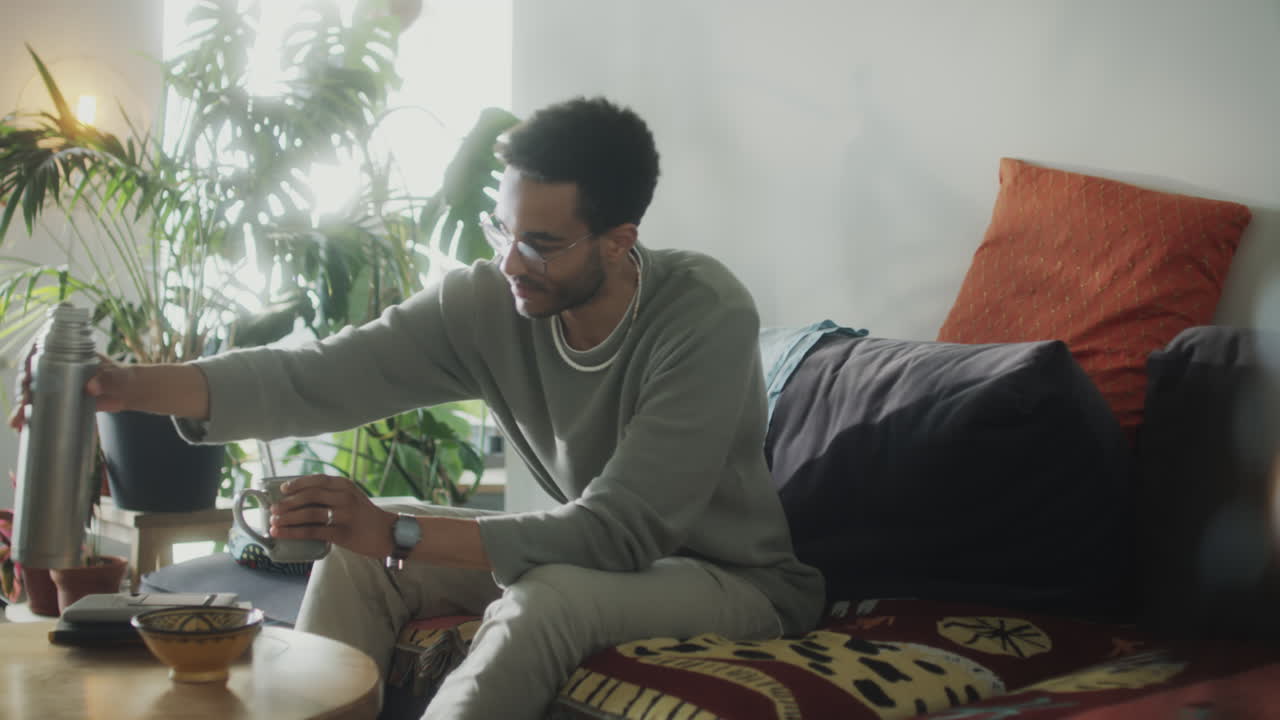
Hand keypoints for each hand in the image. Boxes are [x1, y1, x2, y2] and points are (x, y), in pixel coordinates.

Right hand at [8, 350, 135, 432]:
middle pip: (32, 376)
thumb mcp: (117, 376)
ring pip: (33, 394)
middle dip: (23, 391)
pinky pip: (42, 407)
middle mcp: (58, 368)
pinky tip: (21, 428)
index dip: (28, 366)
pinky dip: (31, 417)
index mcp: (69, 354)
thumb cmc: (123, 377)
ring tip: (18, 422)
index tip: (26, 379)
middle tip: (23, 407)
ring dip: (22, 407)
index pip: (41, 355)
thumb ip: (108, 379)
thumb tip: (91, 387)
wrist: (129, 392)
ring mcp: (57, 385)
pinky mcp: (60, 401)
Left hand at [269, 475, 395, 558]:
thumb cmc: (365, 517)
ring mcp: (344, 515)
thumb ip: (332, 494)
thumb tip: (299, 499)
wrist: (388, 534)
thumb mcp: (352, 497)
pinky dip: (293, 533)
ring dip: (287, 518)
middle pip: (310, 496)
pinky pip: (312, 531)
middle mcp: (345, 497)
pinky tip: (281, 534)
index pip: (317, 480)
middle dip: (288, 503)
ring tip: (274, 523)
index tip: (283, 490)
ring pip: (308, 514)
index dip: (297, 484)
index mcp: (345, 485)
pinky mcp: (342, 533)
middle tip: (273, 509)